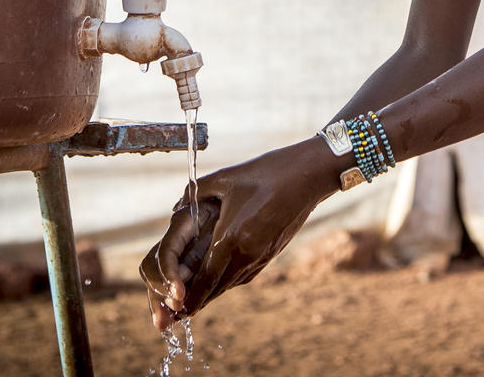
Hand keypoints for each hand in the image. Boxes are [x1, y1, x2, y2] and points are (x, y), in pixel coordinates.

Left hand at [140, 142, 335, 326]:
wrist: (307, 176)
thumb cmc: (265, 173)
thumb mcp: (225, 178)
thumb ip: (196, 192)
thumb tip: (177, 206)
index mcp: (231, 236)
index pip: (206, 278)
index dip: (190, 296)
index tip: (177, 309)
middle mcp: (247, 253)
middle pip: (218, 287)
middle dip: (199, 300)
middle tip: (181, 311)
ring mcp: (263, 255)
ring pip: (233, 282)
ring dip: (215, 292)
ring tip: (198, 297)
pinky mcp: (272, 252)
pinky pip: (247, 274)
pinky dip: (231, 280)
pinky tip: (223, 277)